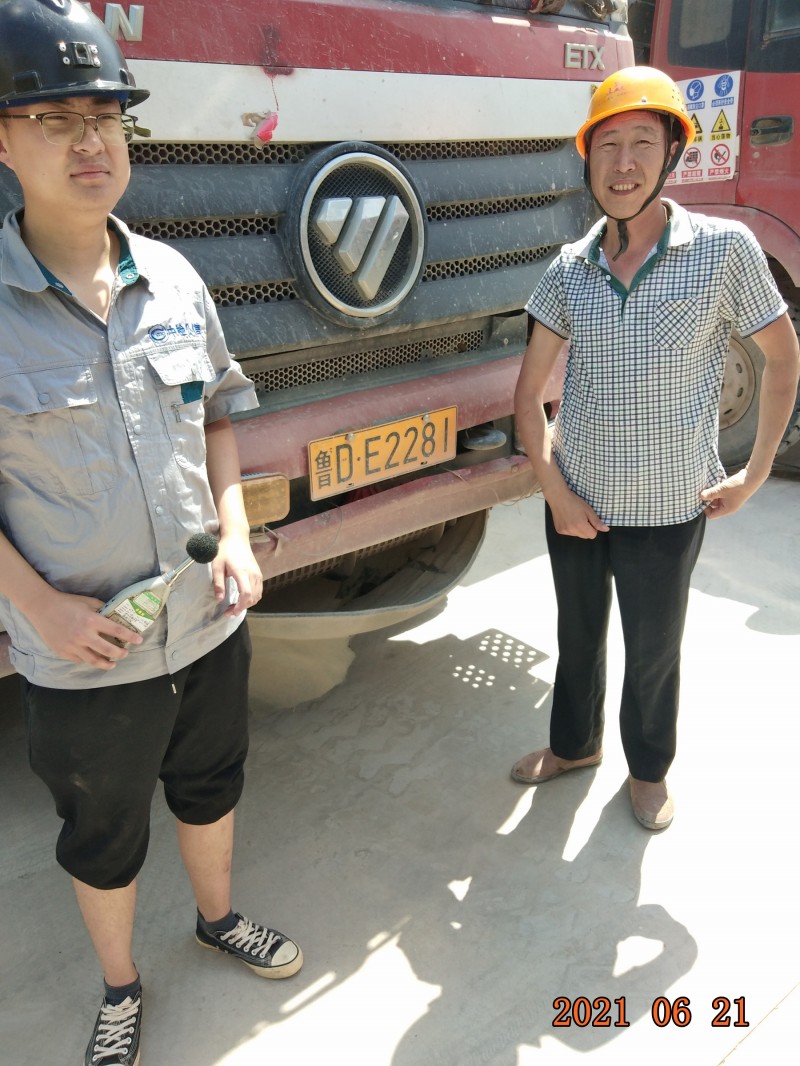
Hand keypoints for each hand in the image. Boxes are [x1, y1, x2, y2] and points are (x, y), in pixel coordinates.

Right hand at [28, 589, 142, 669]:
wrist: (42, 608)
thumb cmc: (67, 602)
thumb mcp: (88, 601)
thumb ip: (102, 609)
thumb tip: (115, 615)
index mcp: (91, 620)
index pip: (116, 630)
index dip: (130, 637)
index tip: (139, 640)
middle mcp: (83, 635)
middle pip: (108, 650)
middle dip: (120, 653)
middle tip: (125, 653)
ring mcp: (72, 645)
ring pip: (94, 660)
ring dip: (106, 663)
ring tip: (113, 663)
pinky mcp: (63, 652)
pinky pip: (80, 659)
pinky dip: (89, 659)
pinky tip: (94, 658)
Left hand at [211, 533, 262, 614]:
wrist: (237, 538)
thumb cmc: (224, 550)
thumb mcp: (216, 566)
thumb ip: (218, 583)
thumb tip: (220, 600)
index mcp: (242, 572)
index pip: (246, 594)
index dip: (240, 606)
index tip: (230, 612)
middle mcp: (252, 574)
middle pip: (253, 597)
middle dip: (242, 608)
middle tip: (229, 612)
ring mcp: (258, 574)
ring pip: (258, 595)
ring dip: (248, 604)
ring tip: (235, 606)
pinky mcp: (259, 573)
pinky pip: (259, 590)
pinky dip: (252, 598)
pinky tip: (243, 599)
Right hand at [547, 489, 609, 538]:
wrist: (558, 497)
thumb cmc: (575, 501)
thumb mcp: (588, 510)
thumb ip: (597, 522)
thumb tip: (606, 530)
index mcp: (580, 525)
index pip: (592, 535)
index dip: (593, 528)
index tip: (589, 520)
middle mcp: (572, 530)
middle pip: (585, 536)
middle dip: (586, 529)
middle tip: (582, 518)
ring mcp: (564, 531)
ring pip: (577, 535)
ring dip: (578, 529)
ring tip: (574, 518)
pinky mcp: (559, 530)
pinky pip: (570, 533)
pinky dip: (571, 528)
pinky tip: (568, 520)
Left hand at [699, 467, 761, 518]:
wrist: (751, 477)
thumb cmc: (738, 486)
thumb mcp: (721, 490)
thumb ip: (710, 494)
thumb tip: (700, 496)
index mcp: (727, 510)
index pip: (711, 515)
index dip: (705, 509)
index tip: (701, 500)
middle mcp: (728, 507)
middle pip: (713, 508)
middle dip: (707, 500)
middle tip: (702, 492)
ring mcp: (730, 500)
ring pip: (716, 500)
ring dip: (712, 495)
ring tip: (708, 487)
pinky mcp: (731, 494)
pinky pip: (720, 495)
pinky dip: (716, 491)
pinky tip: (713, 485)